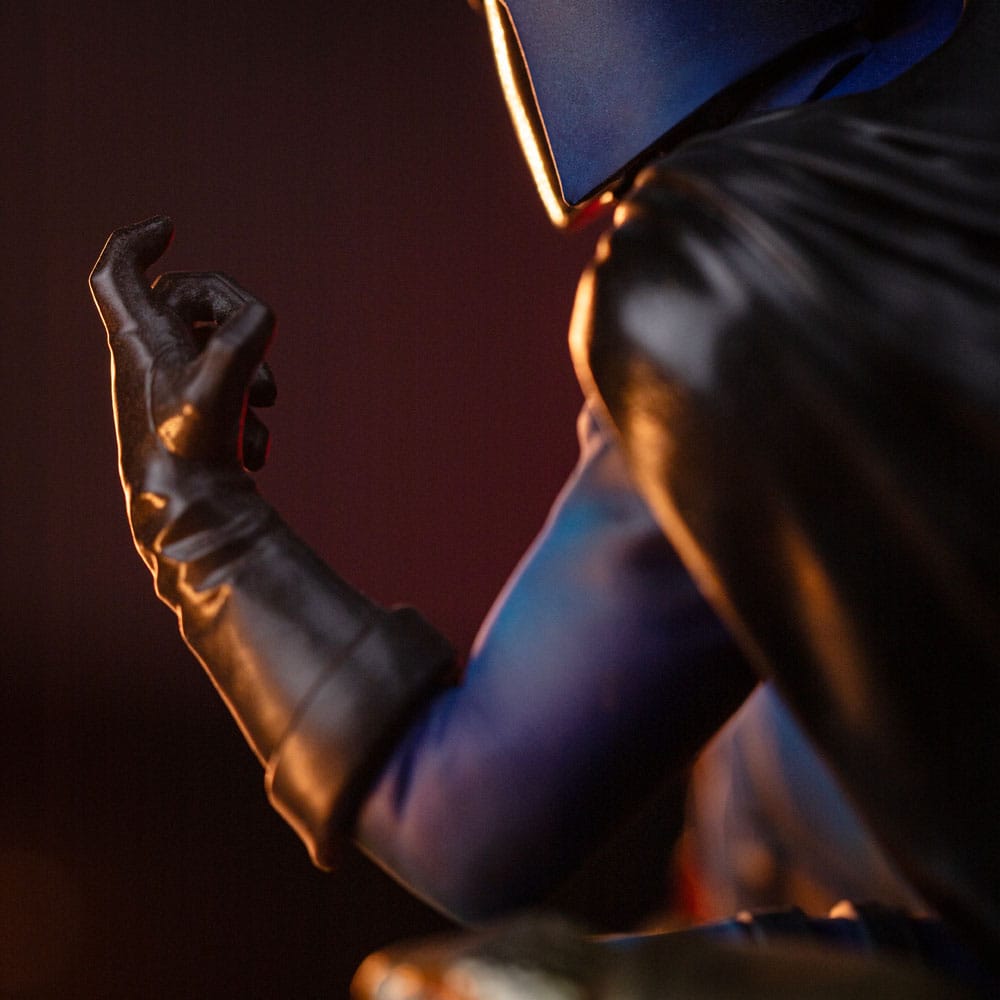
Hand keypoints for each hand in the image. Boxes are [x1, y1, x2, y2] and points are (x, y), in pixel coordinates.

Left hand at [89, 216, 276, 491]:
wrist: (190, 521)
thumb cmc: (192, 454)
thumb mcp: (219, 384)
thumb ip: (243, 335)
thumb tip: (260, 316)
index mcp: (140, 342)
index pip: (117, 272)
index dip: (138, 241)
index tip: (170, 230)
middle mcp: (147, 361)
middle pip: (182, 301)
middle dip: (231, 314)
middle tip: (257, 348)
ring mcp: (168, 390)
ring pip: (213, 347)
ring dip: (251, 367)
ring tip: (263, 402)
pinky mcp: (189, 420)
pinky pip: (225, 392)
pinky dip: (247, 411)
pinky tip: (253, 449)